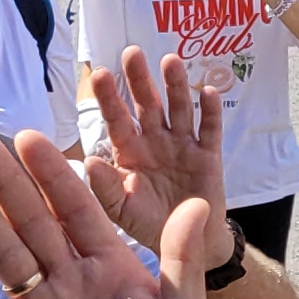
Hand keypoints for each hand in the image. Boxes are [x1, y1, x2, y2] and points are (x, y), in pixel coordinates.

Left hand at [81, 46, 226, 256]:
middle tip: (132, 52)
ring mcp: (182, 146)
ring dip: (175, 86)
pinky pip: (209, 130)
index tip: (102, 74)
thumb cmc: (149, 222)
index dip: (110, 98)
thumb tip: (88, 160)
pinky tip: (207, 91)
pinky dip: (210, 112)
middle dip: (140, 80)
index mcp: (129, 151)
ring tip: (170, 61)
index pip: (117, 119)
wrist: (188, 245)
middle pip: (148, 105)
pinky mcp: (208, 155)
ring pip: (179, 110)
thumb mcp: (121, 210)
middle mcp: (155, 141)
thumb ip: (105, 188)